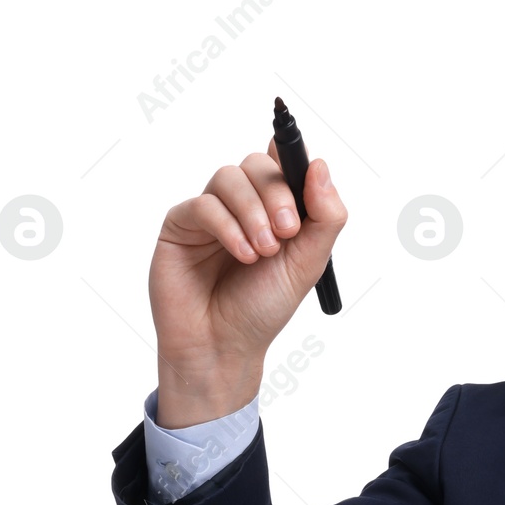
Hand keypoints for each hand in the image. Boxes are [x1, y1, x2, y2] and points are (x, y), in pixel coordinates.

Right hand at [148, 141, 345, 425]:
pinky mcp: (180, 225)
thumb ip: (324, 216)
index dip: (293, 158)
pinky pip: (203, 204)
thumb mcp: (308, 262)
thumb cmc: (263, 307)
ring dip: (252, 212)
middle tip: (287, 232)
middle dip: (277, 194)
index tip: (305, 173)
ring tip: (262, 252)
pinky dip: (227, 226)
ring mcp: (210, 213)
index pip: (284, 164)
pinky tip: (242, 254)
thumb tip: (320, 165)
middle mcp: (242, 206)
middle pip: (257, 165)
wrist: (223, 345)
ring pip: (229, 177)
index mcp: (275, 209)